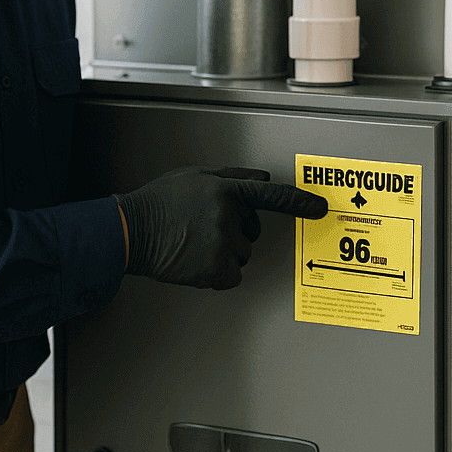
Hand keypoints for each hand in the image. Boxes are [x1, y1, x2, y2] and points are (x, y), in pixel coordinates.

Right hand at [115, 166, 328, 289]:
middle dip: (234, 231)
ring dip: (223, 252)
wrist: (131, 231)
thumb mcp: (196, 176)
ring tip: (193, 243)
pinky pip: (231, 275)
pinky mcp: (216, 269)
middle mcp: (228, 215)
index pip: (271, 195)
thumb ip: (233, 176)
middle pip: (251, 231)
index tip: (320, 209)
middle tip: (202, 227)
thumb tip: (262, 179)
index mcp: (225, 189)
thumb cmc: (159, 202)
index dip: (299, 202)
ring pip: (241, 254)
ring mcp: (223, 243)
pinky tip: (194, 260)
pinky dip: (216, 273)